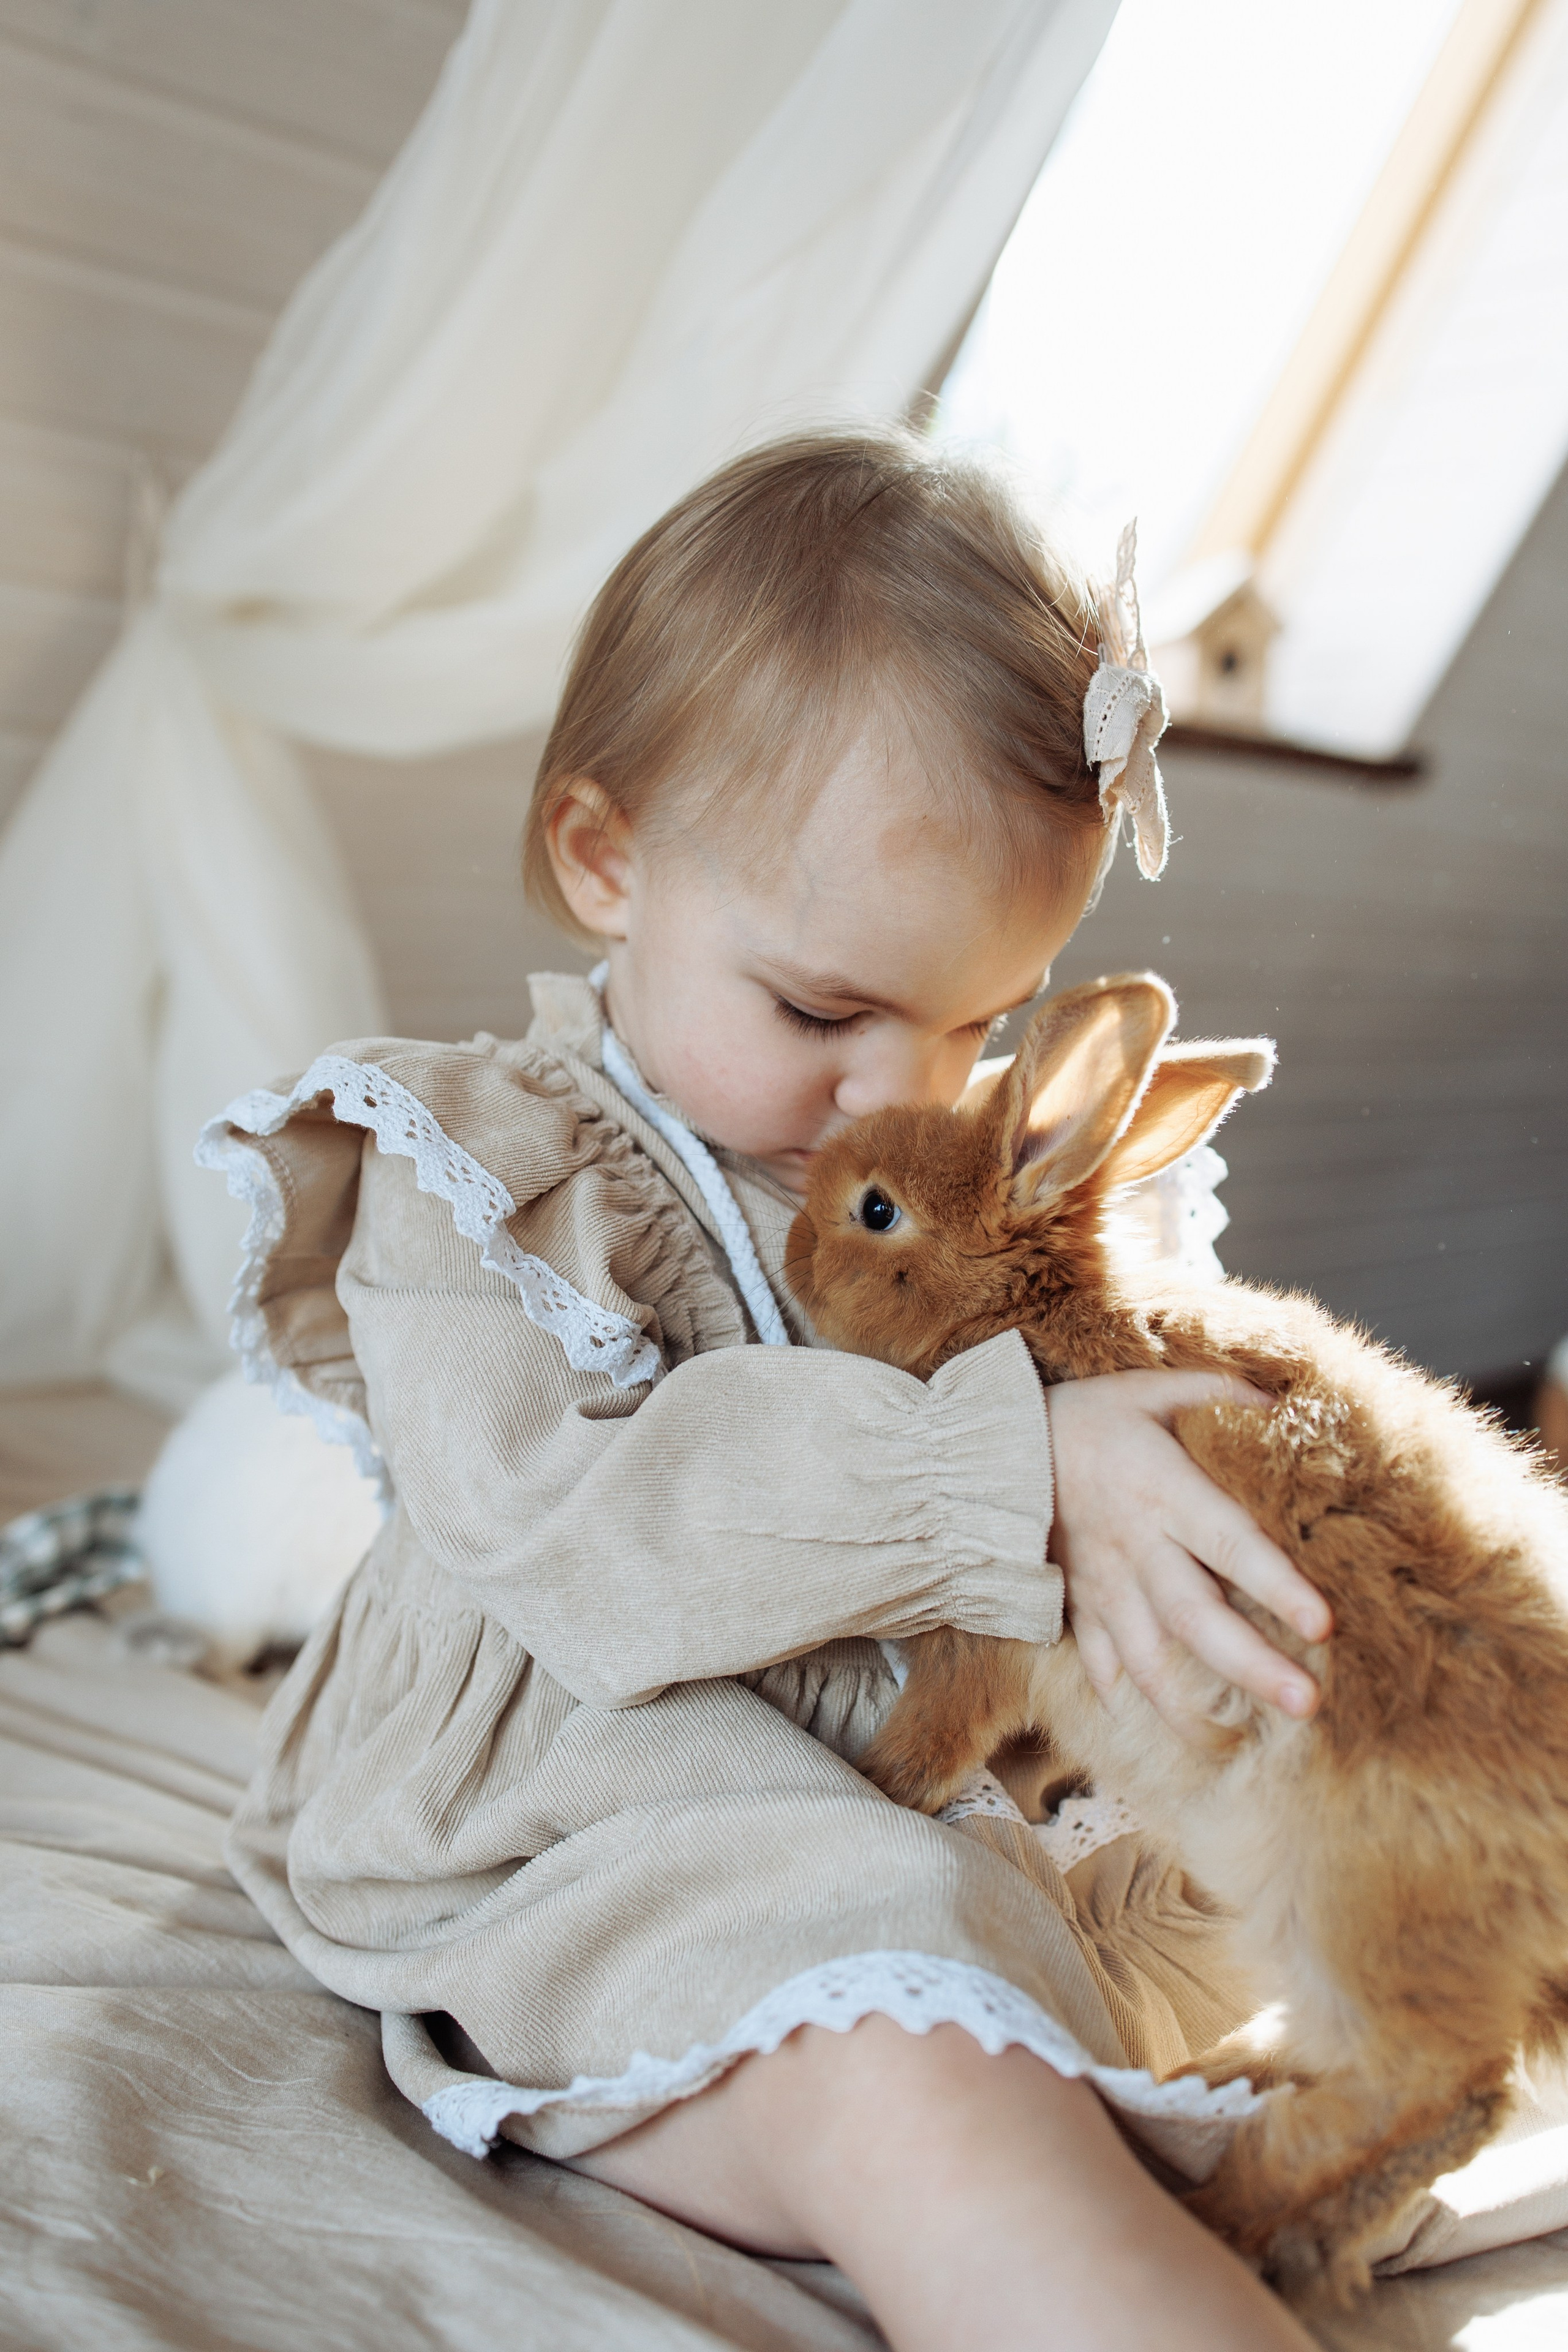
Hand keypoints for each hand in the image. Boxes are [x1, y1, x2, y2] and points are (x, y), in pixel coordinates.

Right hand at [1044, 1370, 1330, 1741]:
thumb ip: (1215, 1393)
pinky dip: (1123, 1696)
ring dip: (1187, 1709)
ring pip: (1146, 1661)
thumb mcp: (1147, 1389)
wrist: (987, 1448)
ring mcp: (1103, 1585)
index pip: (1230, 1542)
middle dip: (1252, 1666)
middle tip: (1306, 1705)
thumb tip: (1281, 1402)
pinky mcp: (1076, 1605)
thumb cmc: (1080, 1417)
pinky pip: (1099, 1662)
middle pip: (1197, 1617)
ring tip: (1230, 1745)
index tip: (1323, 1624)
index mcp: (1164, 1491)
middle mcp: (1138, 1547)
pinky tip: (1153, 1724)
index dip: (1277, 1584)